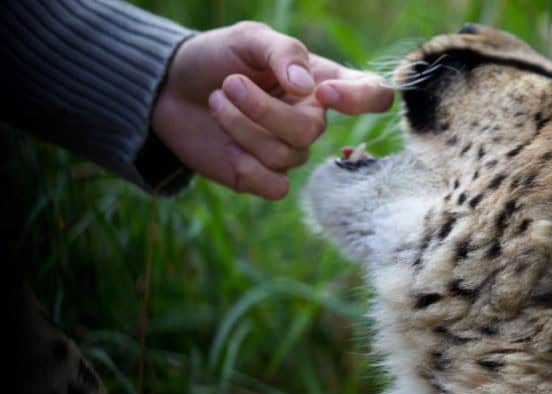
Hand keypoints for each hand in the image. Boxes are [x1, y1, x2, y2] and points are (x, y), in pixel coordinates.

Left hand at [151, 21, 393, 198]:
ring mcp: (287, 150)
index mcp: (320, 81)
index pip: (372, 94)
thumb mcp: (249, 38)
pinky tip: (226, 148)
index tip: (323, 91)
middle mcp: (310, 119)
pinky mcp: (262, 176)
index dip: (361, 99)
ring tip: (216, 102)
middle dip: (264, 109)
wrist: (170, 90)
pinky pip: (275, 187)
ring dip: (242, 128)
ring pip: (285, 155)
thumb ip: (284, 53)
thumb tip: (309, 89)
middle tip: (228, 84)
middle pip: (312, 130)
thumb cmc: (216, 58)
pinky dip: (248, 168)